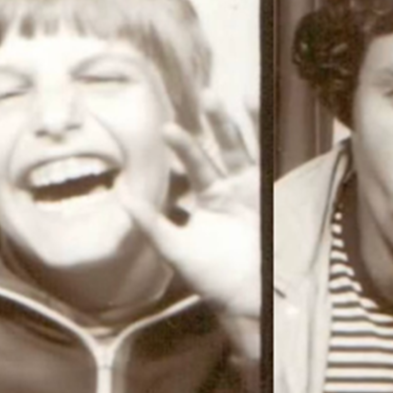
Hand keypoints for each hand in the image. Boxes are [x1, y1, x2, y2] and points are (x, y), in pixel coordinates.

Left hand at [121, 100, 259, 318]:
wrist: (250, 297)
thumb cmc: (213, 278)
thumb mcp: (175, 249)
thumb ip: (150, 222)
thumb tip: (121, 195)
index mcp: (209, 200)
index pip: (195, 165)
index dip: (184, 147)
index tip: (167, 128)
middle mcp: (231, 190)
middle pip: (220, 150)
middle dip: (212, 125)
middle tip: (204, 95)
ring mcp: (253, 190)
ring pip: (241, 149)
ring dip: (231, 124)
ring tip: (217, 98)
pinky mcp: (271, 194)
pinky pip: (267, 159)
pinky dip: (264, 134)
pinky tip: (258, 108)